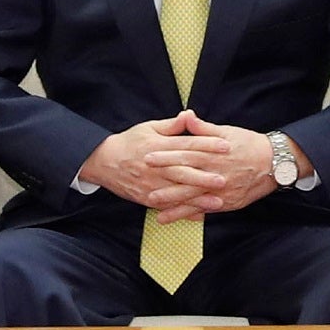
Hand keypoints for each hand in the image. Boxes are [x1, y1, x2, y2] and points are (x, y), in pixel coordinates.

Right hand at [78, 113, 229, 213]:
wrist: (103, 162)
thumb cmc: (129, 142)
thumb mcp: (148, 128)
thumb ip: (171, 125)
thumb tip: (190, 114)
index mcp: (158, 146)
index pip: (186, 145)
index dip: (207, 145)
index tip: (226, 146)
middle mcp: (155, 167)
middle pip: (183, 172)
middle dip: (204, 177)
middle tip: (225, 179)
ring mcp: (151, 184)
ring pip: (177, 192)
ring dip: (198, 198)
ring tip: (218, 201)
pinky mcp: (147, 198)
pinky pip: (168, 206)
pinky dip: (184, 211)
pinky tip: (200, 215)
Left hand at [152, 115, 284, 221]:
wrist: (276, 162)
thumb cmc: (249, 144)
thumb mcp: (227, 132)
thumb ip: (203, 128)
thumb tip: (186, 115)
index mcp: (213, 154)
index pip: (185, 155)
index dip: (165, 156)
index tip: (148, 157)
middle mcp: (216, 174)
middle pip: (186, 179)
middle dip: (164, 184)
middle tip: (144, 187)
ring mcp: (222, 191)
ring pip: (194, 199)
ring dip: (174, 205)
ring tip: (155, 209)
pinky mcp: (228, 203)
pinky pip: (206, 209)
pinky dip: (190, 214)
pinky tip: (176, 218)